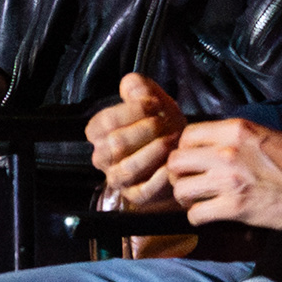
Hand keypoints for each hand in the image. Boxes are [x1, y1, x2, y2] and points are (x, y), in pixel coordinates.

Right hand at [86, 73, 188, 211]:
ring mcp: (119, 178)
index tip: (153, 103)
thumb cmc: (163, 126)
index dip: (130, 111)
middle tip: (163, 122)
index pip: (104, 122)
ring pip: (128, 169)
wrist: (180, 152)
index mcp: (100, 133)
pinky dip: (159, 178)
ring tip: (170, 140)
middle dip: (143, 130)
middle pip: (115, 145)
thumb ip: (139, 88)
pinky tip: (171, 164)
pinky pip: (143, 191)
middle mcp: (104, 158)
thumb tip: (130, 86)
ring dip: (152, 152)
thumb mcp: (152, 100)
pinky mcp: (137, 195)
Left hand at [166, 118, 281, 230]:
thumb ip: (234, 138)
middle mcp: (227, 151)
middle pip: (175, 162)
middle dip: (179, 175)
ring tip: (199, 201)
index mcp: (235, 129)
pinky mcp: (236, 207)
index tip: (193, 162)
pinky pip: (196, 214)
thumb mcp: (264, 135)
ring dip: (187, 199)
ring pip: (181, 190)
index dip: (185, 151)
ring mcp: (229, 180)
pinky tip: (210, 216)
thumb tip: (209, 145)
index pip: (186, 135)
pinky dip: (199, 218)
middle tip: (191, 183)